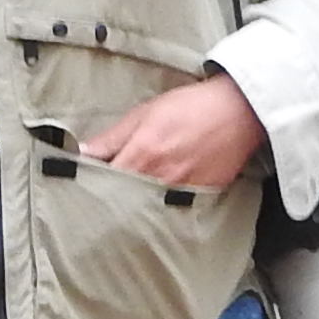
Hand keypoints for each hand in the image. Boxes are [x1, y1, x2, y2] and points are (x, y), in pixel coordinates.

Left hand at [82, 71, 269, 191]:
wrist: (238, 111)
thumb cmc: (190, 107)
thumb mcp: (143, 114)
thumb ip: (110, 138)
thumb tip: (80, 153)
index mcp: (141, 157)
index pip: (103, 183)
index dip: (91, 184)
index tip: (86, 183)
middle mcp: (159, 180)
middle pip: (123, 202)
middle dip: (111, 200)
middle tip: (106, 195)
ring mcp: (181, 192)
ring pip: (147, 210)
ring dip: (136, 206)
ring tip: (133, 198)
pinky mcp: (200, 198)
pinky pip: (173, 209)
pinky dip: (162, 206)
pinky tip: (161, 197)